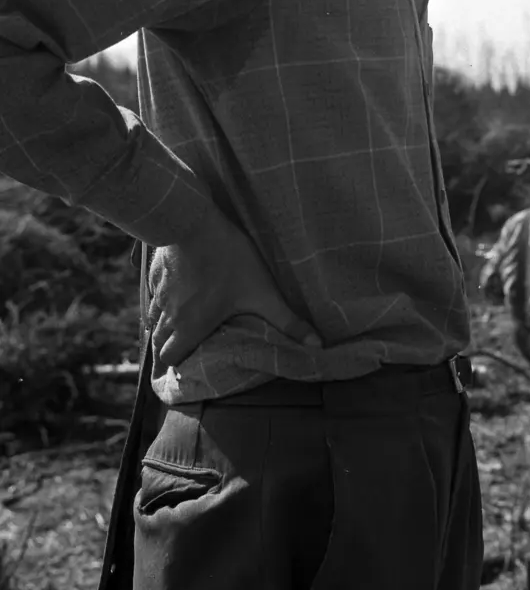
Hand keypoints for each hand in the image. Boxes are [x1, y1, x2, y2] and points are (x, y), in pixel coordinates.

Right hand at [148, 205, 321, 367]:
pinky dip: (160, 303)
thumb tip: (317, 344)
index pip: (170, 359)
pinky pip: (152, 297)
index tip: (188, 366)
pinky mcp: (156, 274)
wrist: (193, 222)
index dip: (176, 366)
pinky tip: (175, 296)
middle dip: (168, 349)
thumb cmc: (229, 259)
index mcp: (191, 325)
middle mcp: (169, 315)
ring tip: (180, 326)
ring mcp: (160, 294)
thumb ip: (288, 321)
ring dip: (163, 327)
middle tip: (184, 349)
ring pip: (153, 320)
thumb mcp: (263, 292)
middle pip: (158, 343)